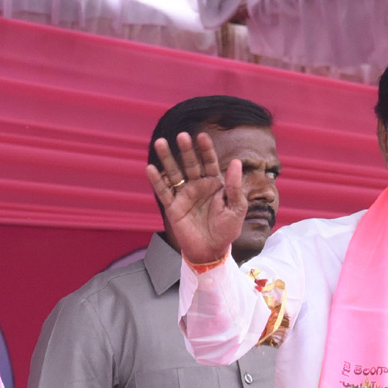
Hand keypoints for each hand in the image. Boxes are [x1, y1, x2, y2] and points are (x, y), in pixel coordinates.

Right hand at [147, 131, 244, 263]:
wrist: (212, 251)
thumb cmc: (227, 230)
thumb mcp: (237, 209)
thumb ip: (235, 187)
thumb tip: (236, 162)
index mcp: (215, 184)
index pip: (209, 162)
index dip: (206, 149)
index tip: (202, 136)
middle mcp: (198, 186)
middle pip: (190, 163)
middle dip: (186, 150)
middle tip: (181, 136)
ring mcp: (184, 195)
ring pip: (174, 173)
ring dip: (167, 159)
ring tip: (160, 143)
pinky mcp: (173, 207)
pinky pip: (164, 192)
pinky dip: (157, 181)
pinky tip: (150, 168)